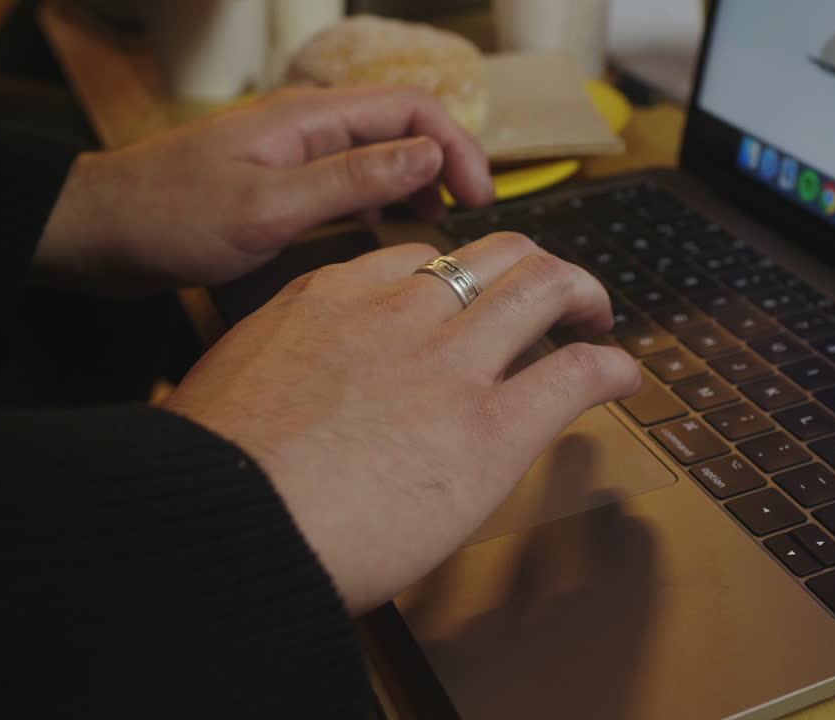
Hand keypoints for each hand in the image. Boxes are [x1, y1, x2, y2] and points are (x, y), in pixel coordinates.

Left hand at [37, 87, 493, 293]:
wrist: (95, 234)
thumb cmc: (167, 218)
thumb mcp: (269, 206)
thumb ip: (353, 180)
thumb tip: (428, 156)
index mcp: (308, 119)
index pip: (411, 109)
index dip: (456, 147)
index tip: (478, 197)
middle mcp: (307, 128)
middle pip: (403, 126)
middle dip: (446, 162)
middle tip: (470, 214)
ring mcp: (294, 154)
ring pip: (380, 153)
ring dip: (418, 182)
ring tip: (437, 224)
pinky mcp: (281, 182)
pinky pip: (351, 179)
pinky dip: (382, 200)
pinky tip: (384, 232)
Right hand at [163, 233, 641, 614]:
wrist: (221, 524)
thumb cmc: (212, 475)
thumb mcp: (232, 383)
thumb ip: (285, 367)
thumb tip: (294, 396)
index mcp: (331, 299)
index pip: (416, 261)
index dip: (455, 279)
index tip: (466, 302)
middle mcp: (399, 314)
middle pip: (491, 254)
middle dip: (531, 263)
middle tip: (551, 294)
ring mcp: (449, 365)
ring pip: (541, 287)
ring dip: (581, 293)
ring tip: (595, 315)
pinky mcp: (489, 429)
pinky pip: (573, 374)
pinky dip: (609, 366)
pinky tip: (622, 375)